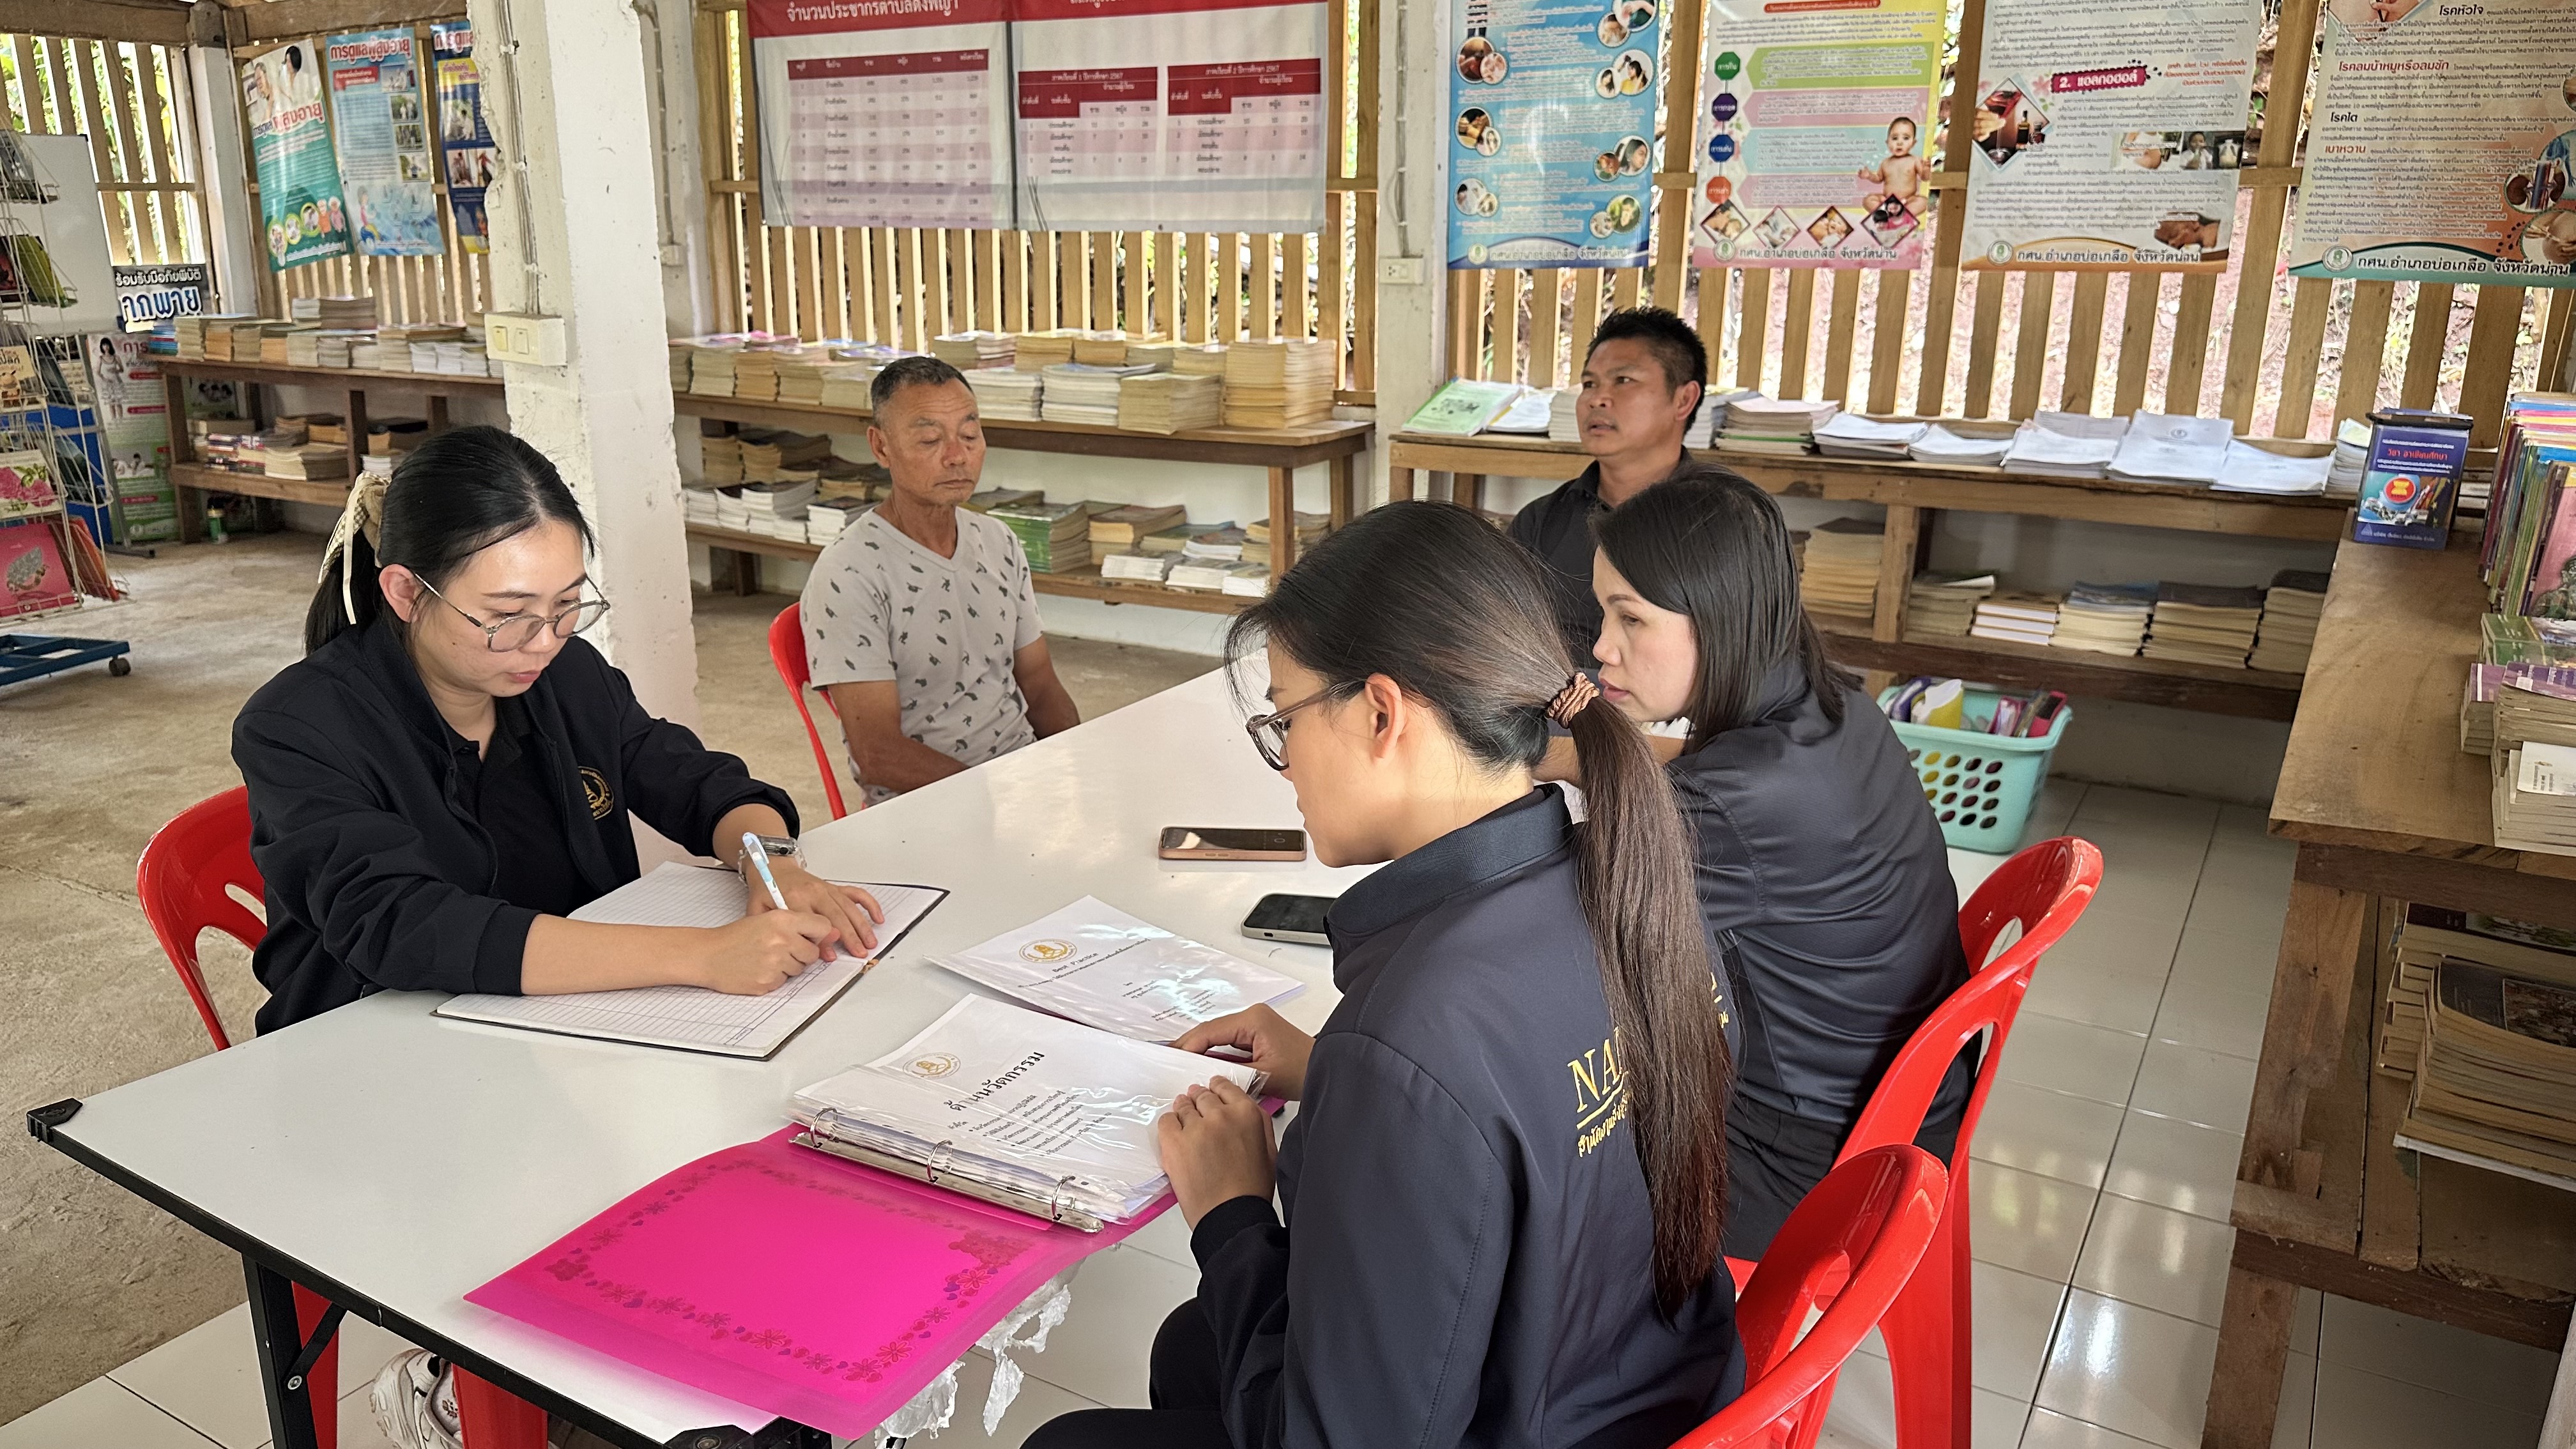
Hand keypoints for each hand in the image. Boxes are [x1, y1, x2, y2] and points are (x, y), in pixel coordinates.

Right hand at [696, 911, 834, 992]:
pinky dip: (775, 977)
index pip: (822, 926)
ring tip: (765, 957)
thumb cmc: (735, 937)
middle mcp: (781, 940)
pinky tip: (758, 968)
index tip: (810, 935)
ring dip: (788, 965)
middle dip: (801, 952)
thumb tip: (833, 934)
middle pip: (813, 952)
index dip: (818, 933)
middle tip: (778, 948)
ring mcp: (775, 962)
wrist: (708, 955)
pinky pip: (784, 982)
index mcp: (782, 919)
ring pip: (800, 969)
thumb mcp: (766, 920)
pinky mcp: (768, 982)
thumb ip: (800, 924)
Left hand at [753, 859, 884, 958]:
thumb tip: (799, 947)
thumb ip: (776, 928)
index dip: (823, 940)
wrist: (772, 867)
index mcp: (794, 898)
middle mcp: (814, 892)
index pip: (813, 922)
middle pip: (837, 916)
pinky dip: (869, 904)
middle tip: (859, 952)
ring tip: (870, 942)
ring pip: (849, 908)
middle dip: (850, 936)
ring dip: (862, 926)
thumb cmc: (766, 890)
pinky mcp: (834, 887)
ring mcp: (826, 889)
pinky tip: (877, 917)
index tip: (830, 956)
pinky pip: (855, 894)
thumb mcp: (759, 910)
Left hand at [1157, 1077, 1276, 1226]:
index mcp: (1246, 1114)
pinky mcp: (1173, 1143)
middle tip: (1197, 1105)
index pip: (1226, 1087)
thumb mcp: (1268, 1149)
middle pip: (1203, 1095)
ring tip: (1185, 1122)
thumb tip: (1244, 1107)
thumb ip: (1257, 1122)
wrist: (1230, 1216)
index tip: (1213, 1090)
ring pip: (1183, 1106)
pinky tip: (1175, 1134)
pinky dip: (1169, 1125)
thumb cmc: (1250, 1190)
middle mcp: (1220, 1116)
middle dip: (1200, 1100)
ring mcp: (1195, 1128)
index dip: (1217, 1088)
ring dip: (1184, 1111)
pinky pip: (1165, 1121)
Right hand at [1172, 1004, 1314, 1099]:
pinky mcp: (1257, 1033)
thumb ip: (1228, 1072)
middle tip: (1168, 1060)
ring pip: (1218, 1035)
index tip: (1171, 1057)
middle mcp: (1253, 1016)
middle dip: (1190, 1045)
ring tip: (1180, 1063)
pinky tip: (1202, 1063)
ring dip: (1201, 1049)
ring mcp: (1255, 1023)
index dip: (1188, 1044)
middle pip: (1211, 1030)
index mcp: (1253, 1020)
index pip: (1210, 1030)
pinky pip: (1229, 1040)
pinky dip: (1215, 1051)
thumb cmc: (1303, 1071)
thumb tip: (1201, 1073)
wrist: (1328, 1069)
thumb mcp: (1261, 1076)